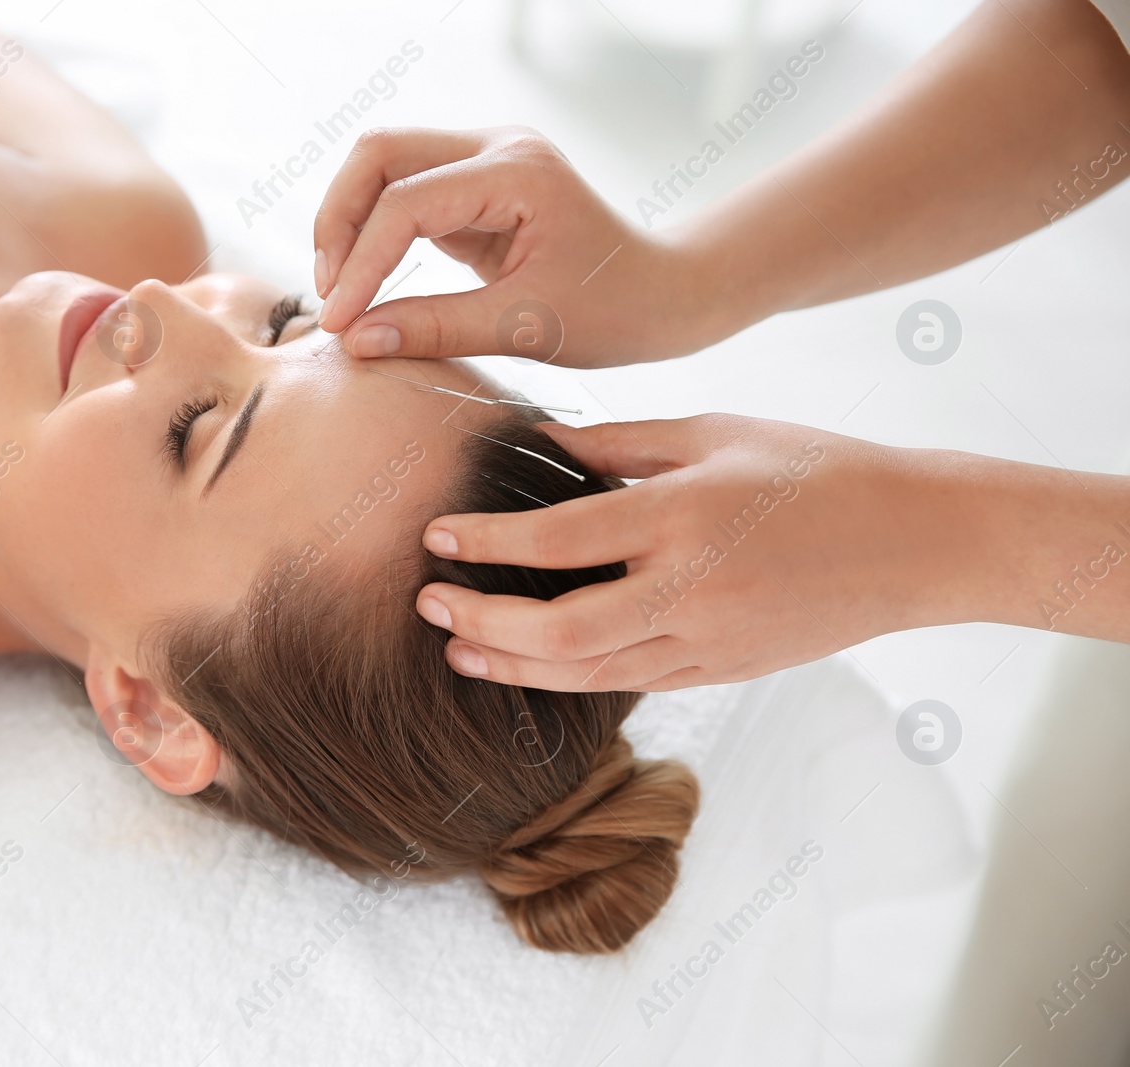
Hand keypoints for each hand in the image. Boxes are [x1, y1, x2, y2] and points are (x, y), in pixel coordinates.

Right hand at [313, 127, 727, 367]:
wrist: (665, 294)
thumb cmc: (615, 309)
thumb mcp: (526, 327)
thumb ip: (437, 328)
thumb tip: (355, 341)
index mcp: (517, 171)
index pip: (406, 202)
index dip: (362, 263)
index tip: (339, 324)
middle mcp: (496, 147)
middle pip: (378, 153)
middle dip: (340, 221)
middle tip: (331, 295)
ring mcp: (483, 160)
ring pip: (381, 166)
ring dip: (350, 224)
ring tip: (342, 293)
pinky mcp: (474, 186)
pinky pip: (403, 195)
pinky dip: (375, 235)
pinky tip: (367, 285)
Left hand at [412, 415, 983, 690]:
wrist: (917, 542)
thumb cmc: (816, 468)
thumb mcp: (716, 432)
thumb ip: (620, 445)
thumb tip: (539, 444)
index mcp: (684, 517)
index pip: (559, 542)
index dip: (486, 544)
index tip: (434, 536)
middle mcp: (691, 590)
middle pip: (559, 633)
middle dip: (481, 624)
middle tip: (428, 604)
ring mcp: (709, 643)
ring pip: (587, 676)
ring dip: (511, 667)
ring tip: (457, 650)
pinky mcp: (722, 672)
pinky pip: (629, 684)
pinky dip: (569, 678)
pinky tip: (527, 665)